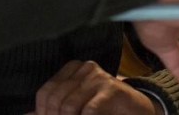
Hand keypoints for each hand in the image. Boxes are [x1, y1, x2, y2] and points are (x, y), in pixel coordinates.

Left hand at [28, 60, 161, 114]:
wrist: (137, 109)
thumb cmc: (103, 108)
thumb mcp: (76, 106)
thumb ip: (53, 109)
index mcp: (72, 69)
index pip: (45, 91)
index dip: (41, 112)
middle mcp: (84, 68)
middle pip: (55, 98)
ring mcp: (98, 77)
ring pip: (69, 106)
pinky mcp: (112, 88)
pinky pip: (88, 110)